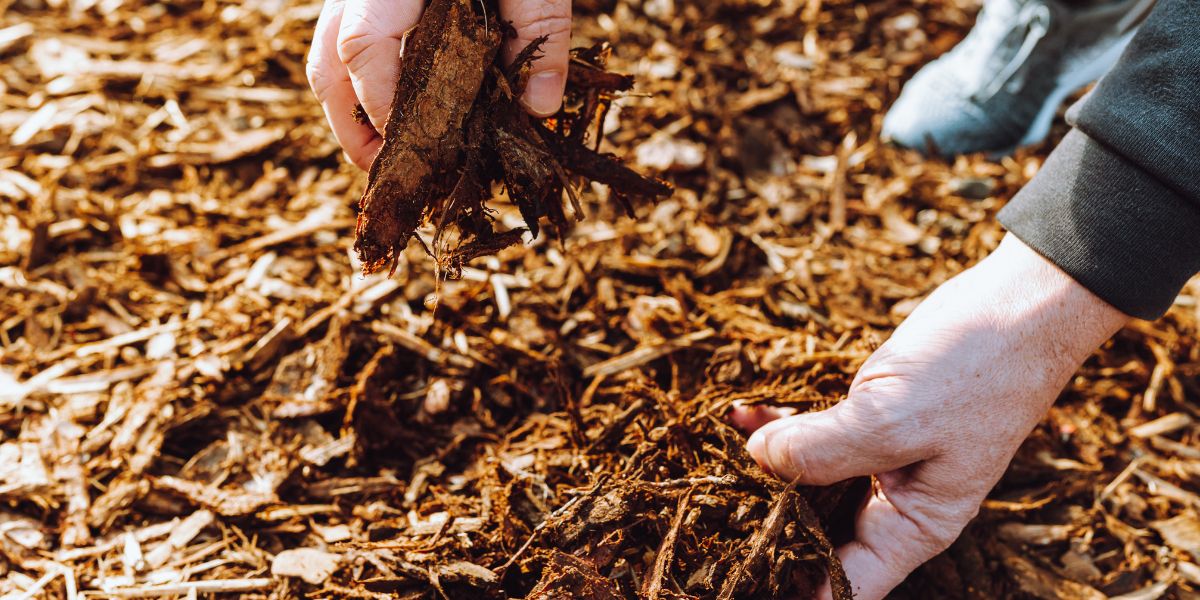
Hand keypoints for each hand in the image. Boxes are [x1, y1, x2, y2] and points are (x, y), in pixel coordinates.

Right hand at [306, 0, 571, 169]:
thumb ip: (539, 32)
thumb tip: (540, 109)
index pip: (364, 50)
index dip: (381, 110)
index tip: (413, 153)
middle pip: (327, 64)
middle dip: (352, 128)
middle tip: (387, 175)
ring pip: (324, 53)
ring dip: (348, 109)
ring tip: (384, 154)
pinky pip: (342, 36)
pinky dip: (358, 78)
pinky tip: (394, 104)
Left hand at [731, 234, 1128, 598]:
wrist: (1018, 306)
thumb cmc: (975, 372)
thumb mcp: (893, 419)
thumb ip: (821, 450)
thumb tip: (756, 462)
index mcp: (913, 526)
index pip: (845, 584)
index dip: (794, 588)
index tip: (739, 578)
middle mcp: (894, 503)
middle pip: (817, 535)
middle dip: (765, 527)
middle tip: (706, 518)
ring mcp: (880, 460)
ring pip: (807, 482)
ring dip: (763, 471)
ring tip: (709, 462)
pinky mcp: (867, 419)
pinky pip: (814, 436)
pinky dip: (779, 427)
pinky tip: (742, 413)